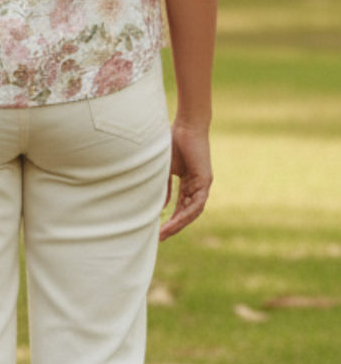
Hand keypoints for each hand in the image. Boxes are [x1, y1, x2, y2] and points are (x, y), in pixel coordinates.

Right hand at [160, 120, 211, 239]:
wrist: (186, 126)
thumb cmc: (172, 141)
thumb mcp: (164, 169)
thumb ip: (163, 187)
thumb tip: (162, 206)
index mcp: (188, 182)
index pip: (180, 206)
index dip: (170, 218)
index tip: (158, 230)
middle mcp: (197, 186)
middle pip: (186, 212)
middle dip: (174, 226)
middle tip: (160, 238)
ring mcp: (202, 184)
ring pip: (192, 211)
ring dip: (179, 223)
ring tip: (165, 233)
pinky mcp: (205, 181)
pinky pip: (197, 203)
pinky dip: (186, 214)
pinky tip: (175, 221)